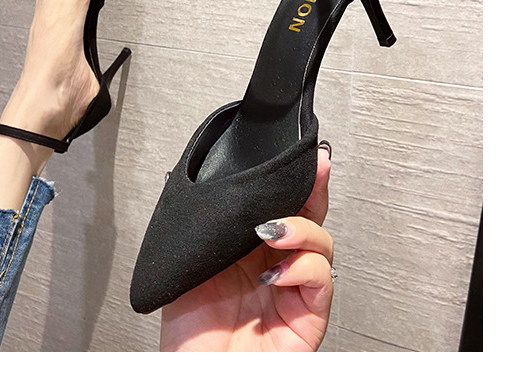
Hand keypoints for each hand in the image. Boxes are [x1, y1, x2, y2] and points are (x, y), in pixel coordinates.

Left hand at [160, 145, 333, 351]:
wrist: (194, 373)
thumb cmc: (187, 332)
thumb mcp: (191, 260)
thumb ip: (214, 225)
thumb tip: (225, 183)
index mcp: (247, 249)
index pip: (279, 205)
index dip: (294, 179)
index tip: (303, 154)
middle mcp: (275, 266)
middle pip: (309, 217)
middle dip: (314, 187)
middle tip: (314, 168)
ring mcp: (293, 291)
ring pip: (322, 244)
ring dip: (301, 229)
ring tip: (273, 232)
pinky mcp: (307, 319)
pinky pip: (322, 281)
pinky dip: (304, 267)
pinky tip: (278, 270)